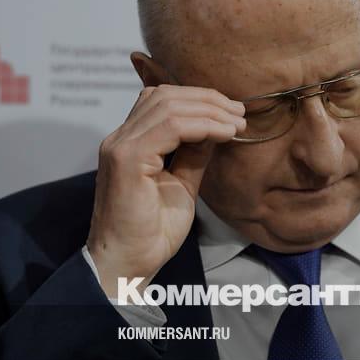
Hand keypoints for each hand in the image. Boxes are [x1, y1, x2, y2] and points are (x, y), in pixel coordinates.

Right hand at [86, 84, 245, 297]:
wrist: (129, 263)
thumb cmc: (151, 231)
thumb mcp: (181, 184)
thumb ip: (193, 154)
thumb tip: (215, 128)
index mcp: (130, 143)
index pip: (161, 100)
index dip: (199, 99)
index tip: (233, 112)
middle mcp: (120, 139)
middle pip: (165, 95)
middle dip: (208, 99)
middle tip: (240, 113)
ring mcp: (120, 146)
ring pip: (168, 105)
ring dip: (209, 110)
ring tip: (236, 123)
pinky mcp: (127, 159)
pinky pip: (170, 127)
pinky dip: (202, 125)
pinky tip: (224, 134)